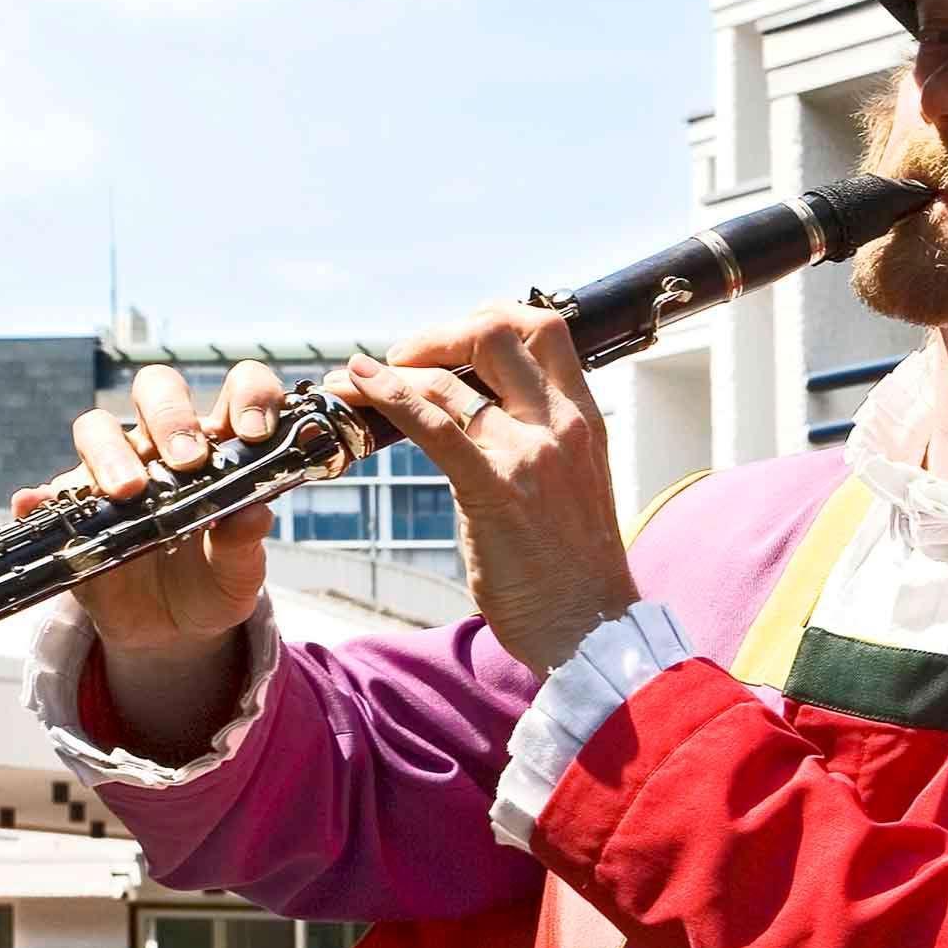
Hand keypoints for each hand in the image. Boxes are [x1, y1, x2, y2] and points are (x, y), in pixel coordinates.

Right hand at [13, 363, 282, 745]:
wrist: (173, 631)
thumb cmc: (213, 583)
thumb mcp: (238, 572)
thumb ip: (245, 542)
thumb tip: (253, 513)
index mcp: (219, 447)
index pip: (238, 389)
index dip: (249, 395)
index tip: (253, 433)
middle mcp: (162, 446)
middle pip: (157, 390)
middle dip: (172, 416)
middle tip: (188, 462)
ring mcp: (112, 472)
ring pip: (97, 429)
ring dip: (110, 452)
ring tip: (128, 491)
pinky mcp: (74, 511)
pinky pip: (49, 493)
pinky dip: (39, 496)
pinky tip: (35, 505)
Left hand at [342, 305, 639, 678]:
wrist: (592, 628)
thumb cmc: (577, 569)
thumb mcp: (572, 485)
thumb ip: (540, 445)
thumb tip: (487, 422)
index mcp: (583, 419)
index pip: (543, 329)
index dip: (488, 319)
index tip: (453, 342)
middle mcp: (560, 425)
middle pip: (497, 333)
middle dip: (439, 334)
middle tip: (403, 357)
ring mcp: (529, 456)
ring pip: (452, 381)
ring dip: (394, 370)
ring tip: (355, 379)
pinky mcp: (494, 492)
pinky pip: (435, 427)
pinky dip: (390, 398)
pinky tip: (358, 387)